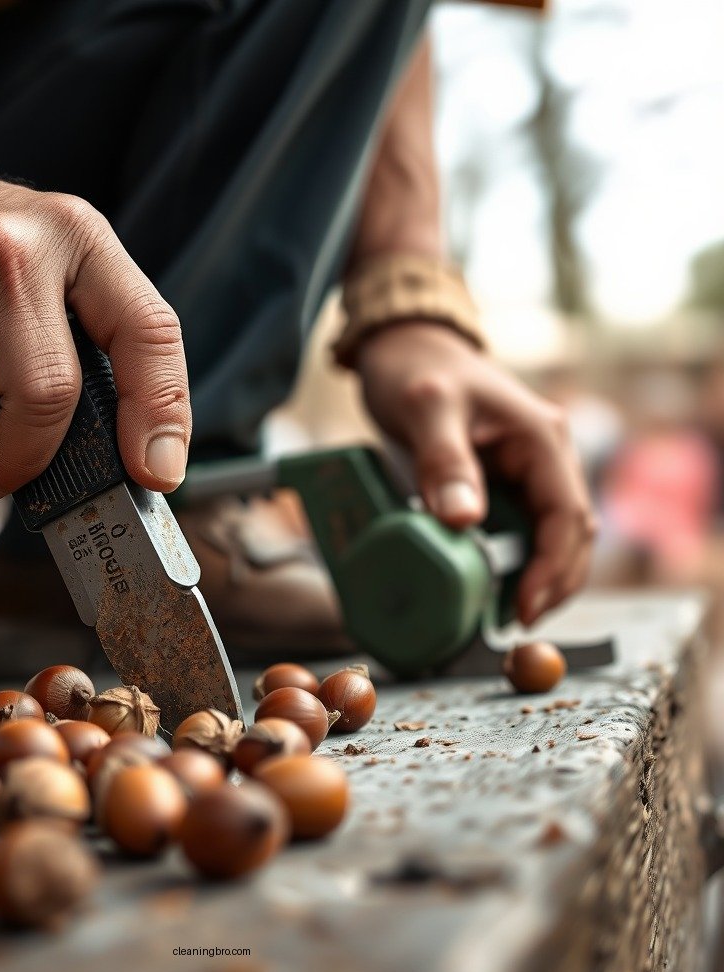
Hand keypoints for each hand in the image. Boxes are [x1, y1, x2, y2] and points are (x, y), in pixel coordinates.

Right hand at [0, 154, 190, 496]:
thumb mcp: (60, 256)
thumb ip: (102, 338)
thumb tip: (140, 462)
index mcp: (76, 237)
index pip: (146, 331)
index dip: (159, 415)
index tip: (155, 475)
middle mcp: (7, 255)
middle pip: (44, 403)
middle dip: (24, 461)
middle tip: (6, 469)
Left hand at [355, 323, 595, 624]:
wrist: (403, 346)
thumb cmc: (416, 369)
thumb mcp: (426, 409)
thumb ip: (444, 461)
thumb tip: (463, 521)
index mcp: (542, 438)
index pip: (568, 518)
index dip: (553, 570)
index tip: (525, 610)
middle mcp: (545, 456)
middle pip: (570, 535)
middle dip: (550, 584)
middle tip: (513, 624)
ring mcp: (527, 469)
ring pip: (548, 536)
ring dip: (534, 577)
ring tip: (501, 615)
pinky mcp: (502, 480)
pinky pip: (519, 529)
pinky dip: (511, 561)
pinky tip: (488, 585)